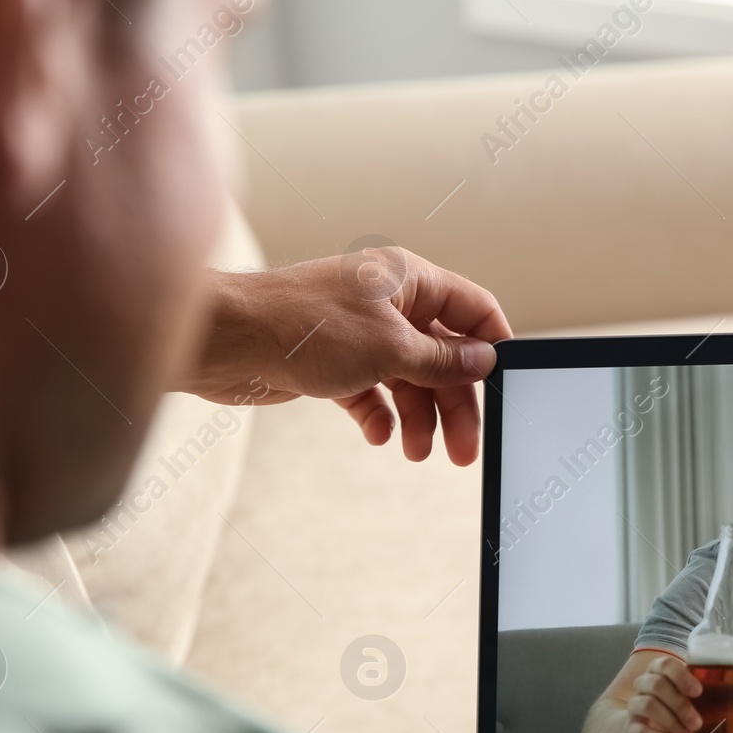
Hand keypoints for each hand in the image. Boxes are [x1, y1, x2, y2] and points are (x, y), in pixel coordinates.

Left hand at [183, 247, 511, 464]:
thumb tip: (482, 360)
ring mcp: (359, 332)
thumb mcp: (389, 348)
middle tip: (464, 450)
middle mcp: (388, 303)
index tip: (505, 387)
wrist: (227, 341)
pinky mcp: (331, 361)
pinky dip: (379, 414)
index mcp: (409, 281)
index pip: (472, 309)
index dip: (492, 347)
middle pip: (442, 354)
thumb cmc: (302, 327)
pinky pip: (370, 391)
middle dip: (454, 403)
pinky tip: (379, 435)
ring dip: (418, 417)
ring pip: (407, 378)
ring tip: (416, 451)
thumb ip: (441, 359)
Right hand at [625, 654, 703, 732]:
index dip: (681, 677)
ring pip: (648, 705)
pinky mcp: (630, 728)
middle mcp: (644, 684)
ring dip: (672, 724)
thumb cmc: (673, 710)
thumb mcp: (686, 699)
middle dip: (680, 705)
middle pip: (657, 685)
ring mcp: (635, 706)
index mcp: (659, 671)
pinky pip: (640, 731)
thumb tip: (726, 703)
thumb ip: (699, 697)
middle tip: (697, 723)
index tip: (698, 691)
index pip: (665, 665)